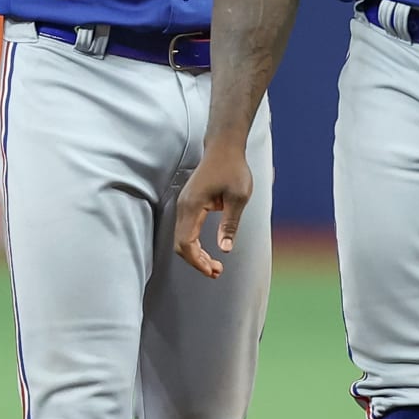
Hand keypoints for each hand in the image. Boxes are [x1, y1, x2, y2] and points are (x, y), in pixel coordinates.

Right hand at [174, 146, 253, 277]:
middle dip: (196, 261)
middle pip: (180, 244)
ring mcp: (184, 205)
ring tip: (213, 266)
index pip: (186, 242)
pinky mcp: (188, 204)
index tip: (213, 270)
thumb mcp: (238, 197)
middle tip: (216, 271)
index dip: (197, 261)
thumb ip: (230, 224)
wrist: (224, 147)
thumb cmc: (233, 168)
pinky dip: (194, 245)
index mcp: (193, 205)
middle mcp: (183, 206)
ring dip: (195, 255)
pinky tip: (207, 251)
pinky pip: (185, 230)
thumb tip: (224, 249)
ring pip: (181, 239)